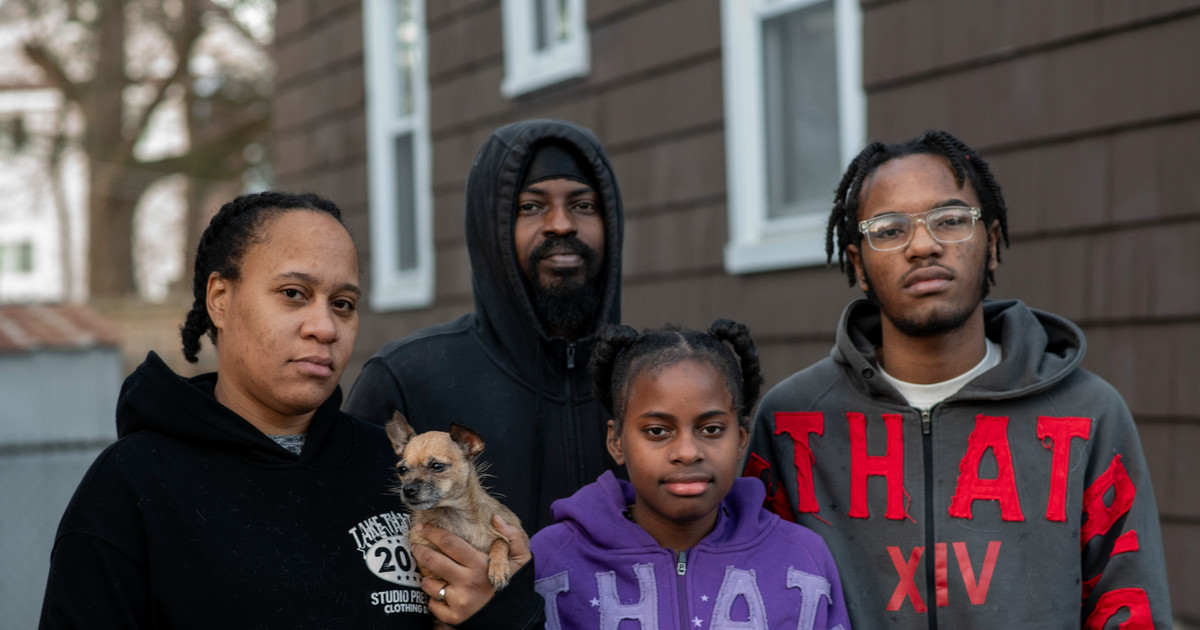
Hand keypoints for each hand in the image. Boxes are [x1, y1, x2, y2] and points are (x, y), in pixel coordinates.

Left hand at [414, 516, 530, 624]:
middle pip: (433, 561)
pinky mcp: (453, 617)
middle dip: (420, 551)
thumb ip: (512, 536)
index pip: (450, 543)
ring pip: (429, 584)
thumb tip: (496, 517)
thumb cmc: (515, 585)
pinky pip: (432, 604)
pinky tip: (442, 594)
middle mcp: (467, 582)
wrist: (514, 619)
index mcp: (480, 565)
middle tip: (415, 546)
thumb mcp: (521, 559)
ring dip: (427, 578)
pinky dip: (434, 598)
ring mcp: (459, 601)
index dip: (433, 532)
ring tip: (432, 575)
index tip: (423, 527)